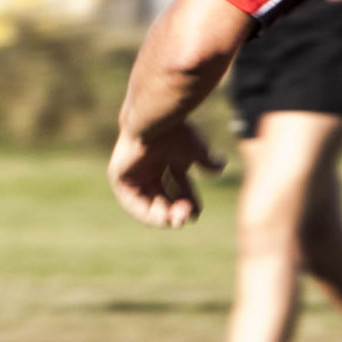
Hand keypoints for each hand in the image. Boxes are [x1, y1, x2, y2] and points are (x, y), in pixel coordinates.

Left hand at [108, 120, 224, 227]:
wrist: (153, 122)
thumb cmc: (175, 132)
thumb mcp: (195, 150)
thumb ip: (206, 161)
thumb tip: (221, 166)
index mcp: (166, 160)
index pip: (178, 187)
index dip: (188, 201)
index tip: (197, 213)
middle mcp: (149, 168)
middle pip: (163, 198)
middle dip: (177, 210)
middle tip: (188, 217)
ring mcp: (134, 174)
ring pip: (149, 203)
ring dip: (164, 215)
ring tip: (177, 220)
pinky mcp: (120, 178)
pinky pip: (133, 203)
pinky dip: (148, 212)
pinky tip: (163, 217)